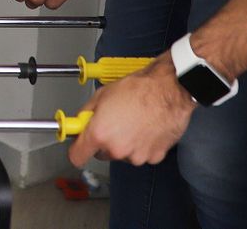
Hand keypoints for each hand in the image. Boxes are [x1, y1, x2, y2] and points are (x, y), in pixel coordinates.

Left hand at [68, 59, 195, 167]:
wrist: (168, 90)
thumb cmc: (139, 89)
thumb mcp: (102, 94)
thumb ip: (88, 112)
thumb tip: (82, 120)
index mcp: (100, 134)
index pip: (77, 156)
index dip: (78, 150)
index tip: (79, 146)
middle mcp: (117, 149)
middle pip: (102, 154)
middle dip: (105, 141)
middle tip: (114, 123)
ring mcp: (136, 155)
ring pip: (124, 154)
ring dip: (126, 143)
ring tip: (133, 122)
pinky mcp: (154, 157)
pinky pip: (142, 154)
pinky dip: (143, 145)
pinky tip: (146, 128)